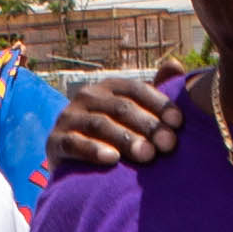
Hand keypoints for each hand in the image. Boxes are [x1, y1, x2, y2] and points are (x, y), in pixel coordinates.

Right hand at [43, 71, 181, 179]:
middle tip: (168, 144)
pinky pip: (74, 143)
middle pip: (121, 108)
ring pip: (101, 125)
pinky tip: (112, 159)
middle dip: (148, 126)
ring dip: (126, 139)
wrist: (73, 166)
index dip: (158, 104)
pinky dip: (93, 150)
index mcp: (109, 87)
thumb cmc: (113, 138)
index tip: (178, 123)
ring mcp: (69, 118)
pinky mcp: (55, 141)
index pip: (136, 89)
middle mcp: (87, 97)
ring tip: (147, 155)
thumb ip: (153, 94)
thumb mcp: (133, 116)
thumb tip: (175, 65)